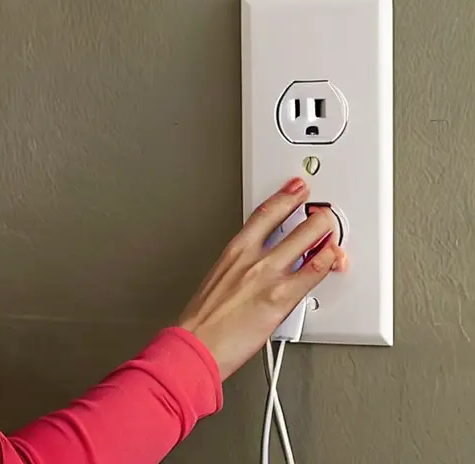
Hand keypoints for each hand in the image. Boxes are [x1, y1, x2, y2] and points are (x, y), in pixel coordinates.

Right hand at [179, 177, 346, 379]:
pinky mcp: (281, 297)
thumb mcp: (219, 279)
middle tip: (322, 210)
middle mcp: (253, 256)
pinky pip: (313, 271)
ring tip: (333, 230)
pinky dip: (328, 259)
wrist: (196, 345)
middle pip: (292, 220)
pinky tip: (334, 256)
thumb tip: (258, 264)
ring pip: (309, 238)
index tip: (296, 187)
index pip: (265, 212)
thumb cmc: (203, 320)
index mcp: (235, 250)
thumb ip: (242, 266)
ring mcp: (269, 274)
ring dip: (326, 230)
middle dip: (313, 212)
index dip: (285, 196)